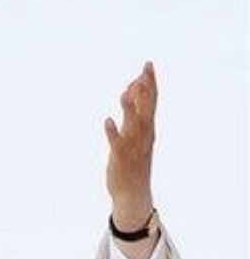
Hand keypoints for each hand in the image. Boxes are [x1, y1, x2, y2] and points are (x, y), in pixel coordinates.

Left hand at [104, 61, 156, 229]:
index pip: (152, 102)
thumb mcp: (135, 135)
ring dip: (129, 109)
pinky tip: (107, 121)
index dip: (150, 83)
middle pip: (146, 108)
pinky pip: (116, 144)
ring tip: (124, 92)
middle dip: (145, 89)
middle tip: (145, 69)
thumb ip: (133, 114)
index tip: (148, 65)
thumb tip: (131, 91)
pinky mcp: (120, 158)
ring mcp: (133, 147)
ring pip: (133, 125)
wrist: (134, 194)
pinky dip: (113, 132)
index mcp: (148, 129)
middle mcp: (143, 136)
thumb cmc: (133, 162)